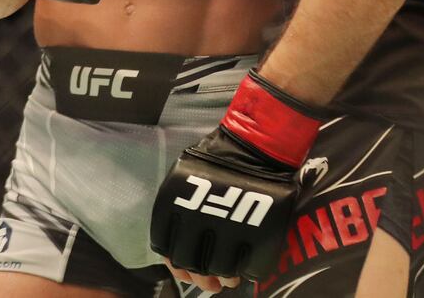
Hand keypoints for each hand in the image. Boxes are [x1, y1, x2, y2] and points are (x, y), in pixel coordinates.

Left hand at [150, 70, 322, 284]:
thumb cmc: (218, 156)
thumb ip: (178, 209)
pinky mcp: (256, 237)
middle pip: (193, 265)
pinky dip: (248, 271)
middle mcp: (196, 222)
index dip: (178, 266)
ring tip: (230, 274)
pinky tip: (246, 265)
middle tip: (210, 279)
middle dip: (201, 276)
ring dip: (225, 275)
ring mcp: (227, 231)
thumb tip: (172, 245)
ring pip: (220, 271)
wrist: (256, 143)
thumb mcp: (186, 178)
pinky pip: (251, 268)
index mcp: (174, 206)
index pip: (167, 251)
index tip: (187, 270)